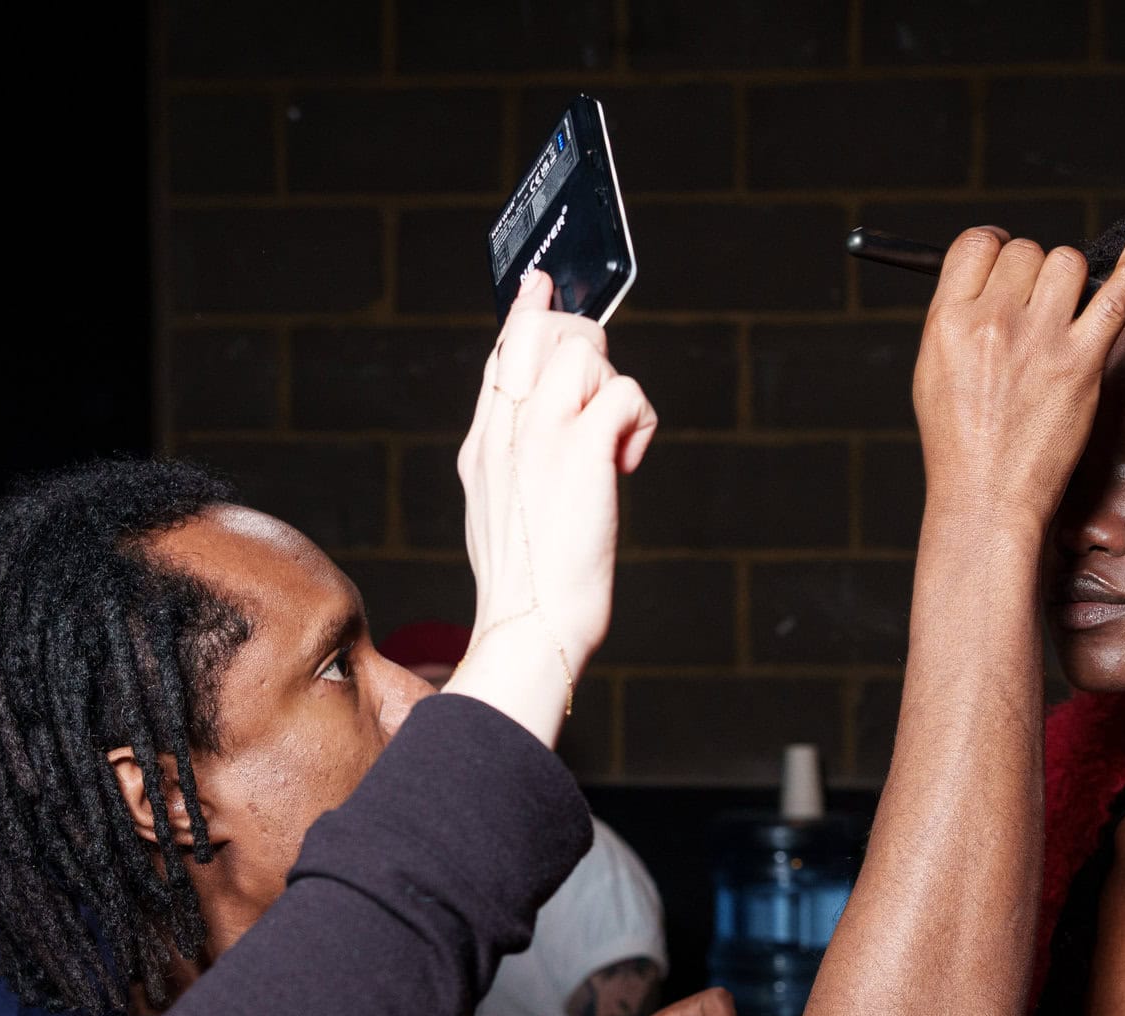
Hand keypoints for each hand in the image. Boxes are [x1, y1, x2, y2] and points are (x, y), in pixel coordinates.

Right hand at [446, 270, 658, 743]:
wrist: (532, 622)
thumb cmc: (528, 580)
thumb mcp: (504, 510)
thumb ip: (516, 458)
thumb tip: (551, 428)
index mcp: (484, 442)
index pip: (502, 353)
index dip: (526, 314)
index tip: (540, 284)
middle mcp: (505, 426)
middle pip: (543, 332)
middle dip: (587, 350)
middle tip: (605, 405)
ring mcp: (539, 431)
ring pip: (585, 350)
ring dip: (614, 390)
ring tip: (614, 447)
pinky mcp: (579, 447)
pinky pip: (624, 391)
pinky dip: (639, 424)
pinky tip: (628, 463)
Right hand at [912, 228, 1124, 534]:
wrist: (988, 495)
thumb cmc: (959, 441)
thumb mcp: (931, 368)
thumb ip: (955, 316)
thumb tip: (985, 276)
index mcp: (948, 320)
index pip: (977, 244)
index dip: (995, 246)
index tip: (1005, 259)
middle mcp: (994, 322)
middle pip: (1025, 250)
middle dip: (1031, 269)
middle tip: (1033, 301)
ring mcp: (1042, 341)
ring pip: (1067, 262)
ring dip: (1068, 276)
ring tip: (1063, 307)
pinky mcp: (1083, 362)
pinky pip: (1118, 294)